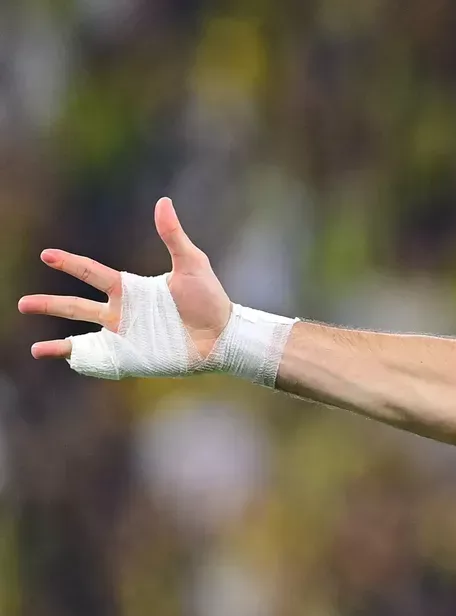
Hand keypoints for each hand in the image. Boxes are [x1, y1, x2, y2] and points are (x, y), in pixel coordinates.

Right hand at [17, 197, 230, 361]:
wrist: (225, 336)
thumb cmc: (210, 300)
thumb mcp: (191, 264)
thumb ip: (173, 236)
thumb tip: (164, 201)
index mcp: (129, 290)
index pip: (91, 273)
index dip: (69, 264)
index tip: (47, 256)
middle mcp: (121, 313)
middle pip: (76, 307)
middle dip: (49, 305)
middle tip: (22, 304)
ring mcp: (125, 337)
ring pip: (82, 338)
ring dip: (58, 344)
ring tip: (35, 349)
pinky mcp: (135, 357)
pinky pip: (103, 361)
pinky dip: (83, 363)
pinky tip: (66, 365)